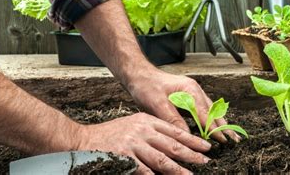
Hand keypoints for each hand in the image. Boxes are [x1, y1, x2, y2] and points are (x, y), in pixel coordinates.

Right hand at [77, 112, 210, 173]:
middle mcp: (142, 130)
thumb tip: (174, 144)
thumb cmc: (111, 134)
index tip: (206, 146)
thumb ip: (152, 132)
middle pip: (172, 144)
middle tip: (206, 161)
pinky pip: (142, 169)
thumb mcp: (134, 125)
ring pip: (161, 158)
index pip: (174, 130)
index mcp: (147, 121)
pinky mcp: (123, 156)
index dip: (192, 140)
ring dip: (177, 169)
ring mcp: (133, 144)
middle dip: (191, 154)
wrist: (83, 139)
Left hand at [127, 66, 240, 142]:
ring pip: (211, 110)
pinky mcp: (189, 96)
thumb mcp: (157, 104)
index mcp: (190, 90)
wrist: (139, 75)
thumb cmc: (147, 86)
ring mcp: (193, 92)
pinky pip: (204, 109)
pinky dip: (211, 119)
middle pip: (213, 111)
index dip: (214, 128)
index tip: (223, 140)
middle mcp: (195, 90)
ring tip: (230, 135)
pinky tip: (215, 126)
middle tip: (235, 140)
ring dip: (220, 123)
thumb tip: (186, 135)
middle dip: (224, 126)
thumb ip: (173, 119)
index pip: (206, 113)